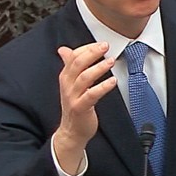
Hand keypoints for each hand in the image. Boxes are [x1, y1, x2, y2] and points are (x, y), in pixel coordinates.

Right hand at [54, 42, 116, 171]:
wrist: (72, 131)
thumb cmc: (75, 106)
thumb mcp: (70, 84)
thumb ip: (70, 66)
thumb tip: (63, 49)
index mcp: (65, 77)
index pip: (73, 56)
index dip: (87, 48)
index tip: (100, 43)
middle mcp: (67, 85)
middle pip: (77, 64)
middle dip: (92, 53)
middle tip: (105, 46)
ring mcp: (72, 96)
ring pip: (84, 77)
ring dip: (98, 68)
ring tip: (111, 61)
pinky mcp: (80, 108)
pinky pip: (91, 95)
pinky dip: (102, 87)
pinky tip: (112, 81)